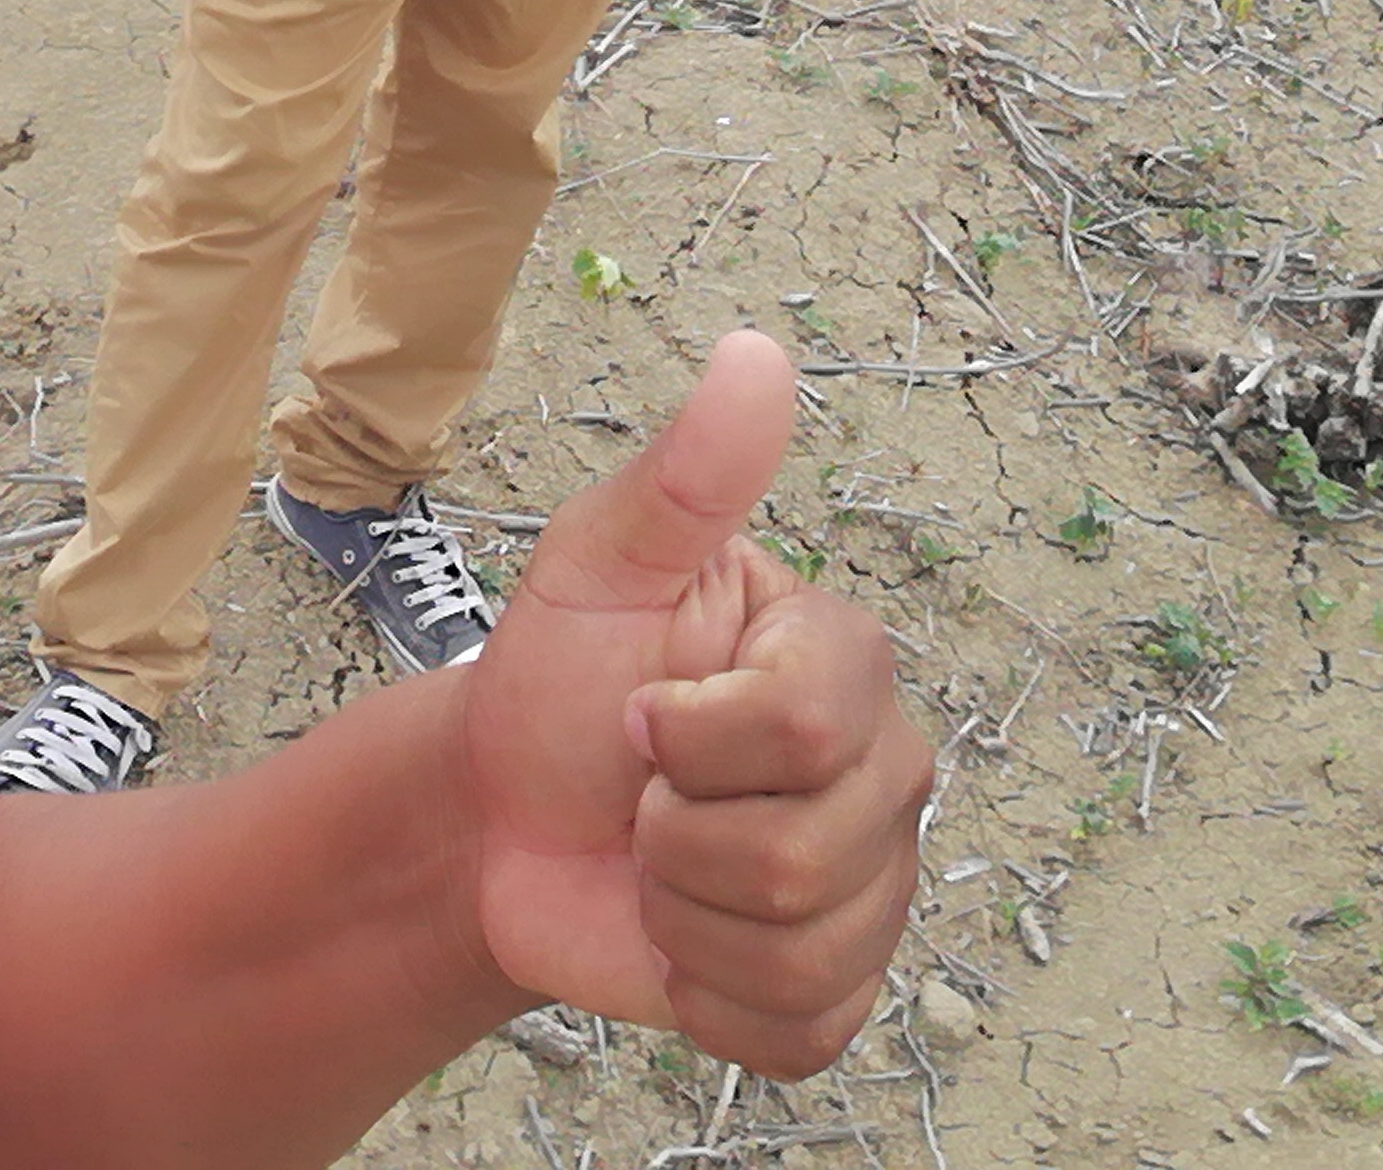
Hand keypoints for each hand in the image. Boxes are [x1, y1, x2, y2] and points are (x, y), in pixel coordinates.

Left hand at [459, 333, 929, 1076]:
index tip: (638, 712)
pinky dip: (710, 1001)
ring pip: (803, 948)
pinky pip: (799, 1029)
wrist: (499, 821)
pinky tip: (681, 943)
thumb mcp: (596, 564)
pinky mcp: (833, 989)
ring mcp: (871, 887)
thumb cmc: (552, 682)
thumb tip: (756, 353)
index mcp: (841, 662)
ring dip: (685, 918)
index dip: (690, 736)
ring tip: (656, 864)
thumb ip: (685, 473)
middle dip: (677, 835)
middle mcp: (883, 772)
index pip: (804, 725)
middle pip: (809, 852)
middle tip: (642, 797)